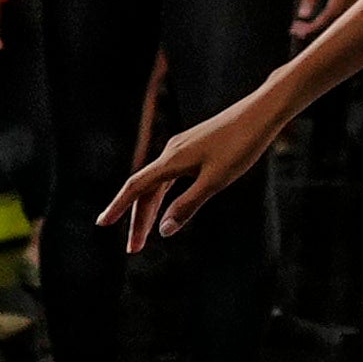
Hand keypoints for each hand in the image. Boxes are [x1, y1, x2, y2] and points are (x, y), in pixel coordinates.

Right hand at [110, 84, 291, 253]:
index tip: (102, 224)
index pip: (135, 188)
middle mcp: (170, 153)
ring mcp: (181, 149)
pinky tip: (167, 207)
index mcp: (171, 161)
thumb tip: (164, 230)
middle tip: (134, 249)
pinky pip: (169, 176)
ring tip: (147, 234)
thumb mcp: (215, 181)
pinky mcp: (193, 147)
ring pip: (157, 184)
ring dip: (150, 210)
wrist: (261, 113)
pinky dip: (163, 195)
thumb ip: (187, 206)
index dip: (117, 207)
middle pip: (144, 190)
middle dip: (137, 220)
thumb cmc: (240, 146)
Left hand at [298, 0, 362, 30]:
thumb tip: (303, 15)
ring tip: (300, 27)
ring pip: (342, 20)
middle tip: (295, 31)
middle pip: (338, 21)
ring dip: (322, 26)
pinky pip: (344, 13)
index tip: (298, 29)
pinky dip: (329, 20)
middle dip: (317, 29)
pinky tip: (312, 21)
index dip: (315, 25)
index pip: (331, 13)